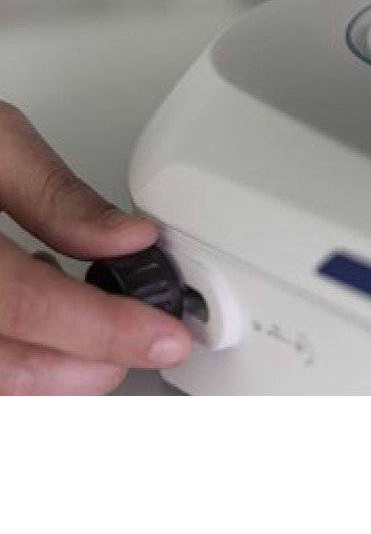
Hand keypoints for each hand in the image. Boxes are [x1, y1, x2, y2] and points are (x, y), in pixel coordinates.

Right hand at [0, 102, 190, 393]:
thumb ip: (58, 197)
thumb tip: (129, 239)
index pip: (24, 304)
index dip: (104, 329)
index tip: (162, 337)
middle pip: (1, 367)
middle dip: (85, 365)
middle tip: (138, 340)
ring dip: (49, 366)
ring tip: (86, 319)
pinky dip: (12, 353)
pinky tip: (29, 312)